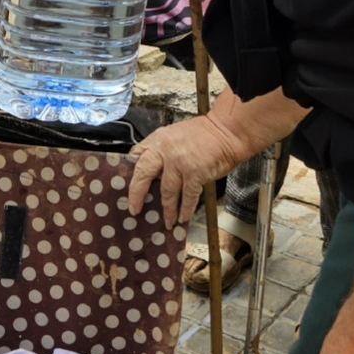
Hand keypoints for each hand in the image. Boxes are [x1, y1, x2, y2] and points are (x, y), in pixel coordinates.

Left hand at [125, 111, 245, 228]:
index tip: (126, 188)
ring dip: (167, 209)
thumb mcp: (174, 136)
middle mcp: (164, 150)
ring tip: (167, 221)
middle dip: (137, 194)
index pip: (136, 156)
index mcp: (157, 140)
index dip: (131, 174)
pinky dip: (186, 208)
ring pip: (167, 191)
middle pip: (143, 174)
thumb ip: (162, 151)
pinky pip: (188, 196)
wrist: (226, 132)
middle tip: (134, 209)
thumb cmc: (202, 135)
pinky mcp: (196, 173)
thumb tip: (154, 173)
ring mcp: (180, 162)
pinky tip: (183, 217)